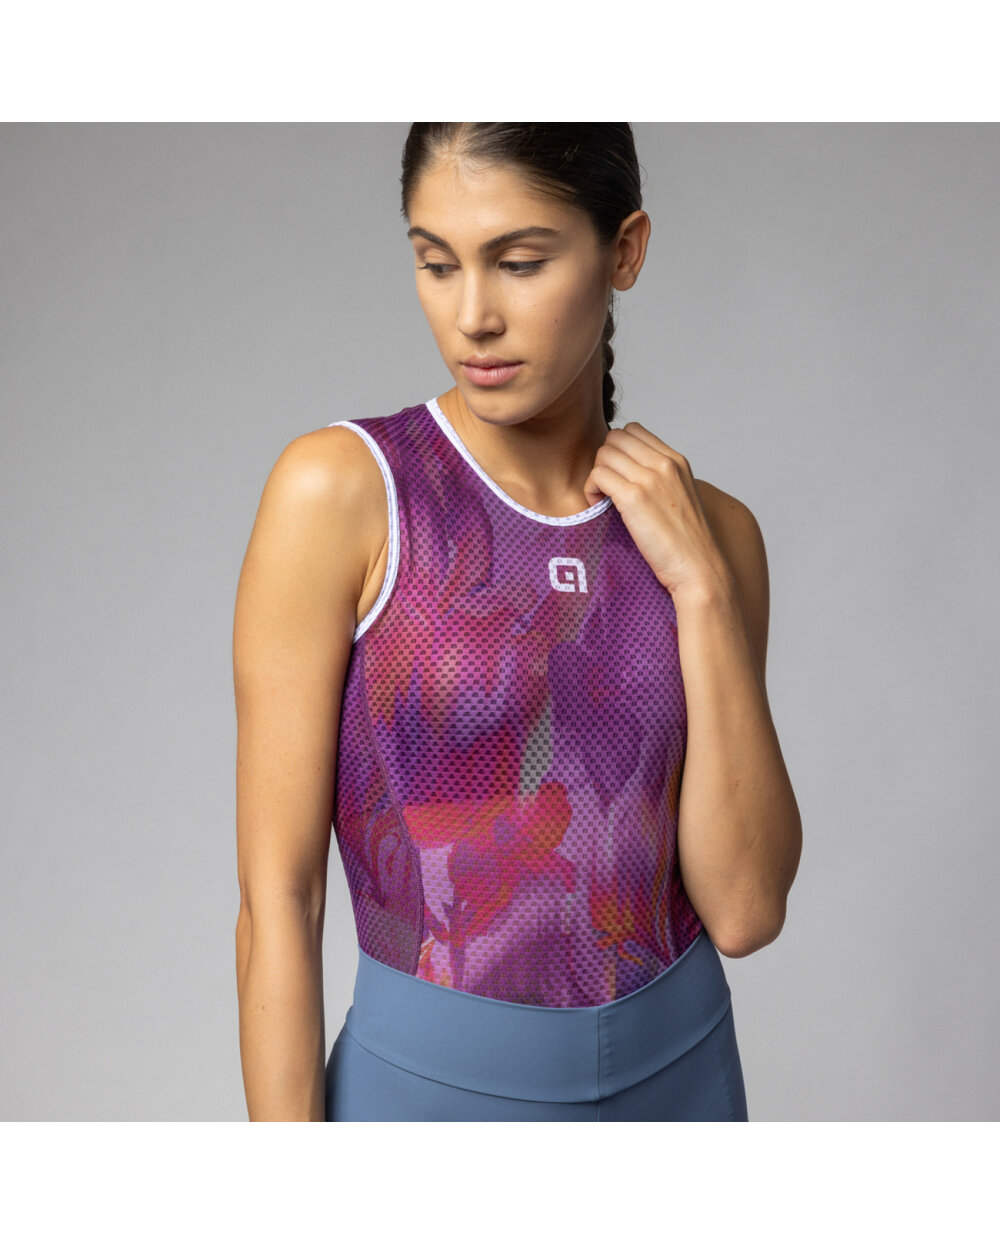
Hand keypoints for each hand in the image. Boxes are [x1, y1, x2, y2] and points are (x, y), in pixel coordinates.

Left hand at [582, 421, 730, 598]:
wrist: (698, 568)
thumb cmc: (686, 542)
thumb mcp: (679, 496)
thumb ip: (659, 478)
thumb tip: (628, 472)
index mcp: (677, 460)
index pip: (634, 430)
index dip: (619, 450)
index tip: (619, 474)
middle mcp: (665, 463)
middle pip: (615, 438)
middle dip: (605, 460)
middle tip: (607, 486)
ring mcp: (650, 478)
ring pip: (604, 454)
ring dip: (596, 475)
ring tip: (603, 498)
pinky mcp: (634, 497)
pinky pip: (598, 475)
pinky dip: (591, 489)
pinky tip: (599, 505)